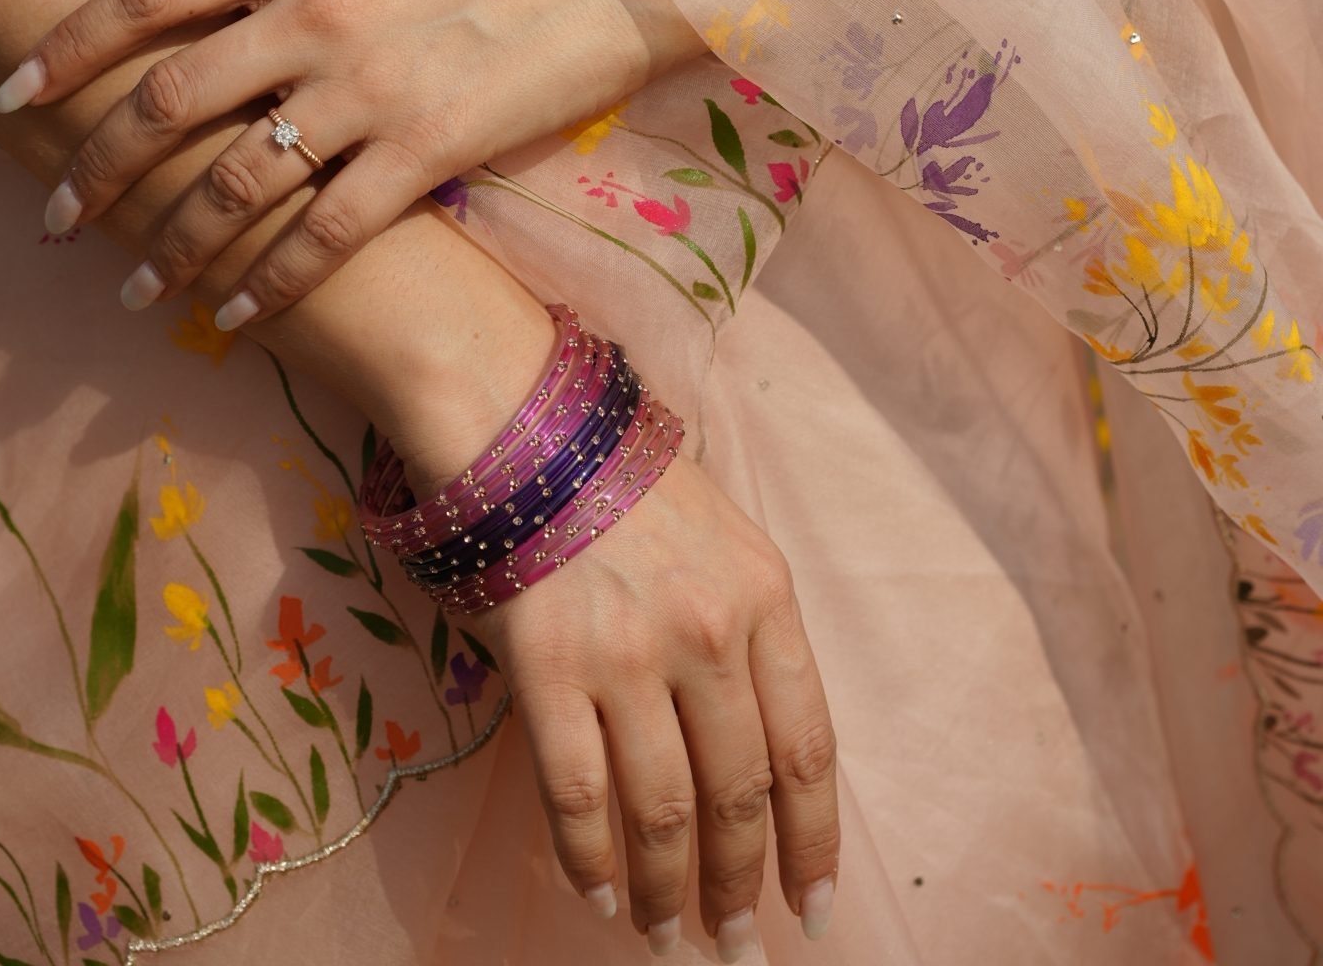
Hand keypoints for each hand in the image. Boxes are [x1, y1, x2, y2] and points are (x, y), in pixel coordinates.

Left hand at [0, 0, 707, 317]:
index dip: (69, 39)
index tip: (8, 88)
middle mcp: (319, 9)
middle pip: (171, 95)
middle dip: (96, 163)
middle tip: (52, 212)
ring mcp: (371, 83)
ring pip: (237, 179)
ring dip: (171, 243)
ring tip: (134, 286)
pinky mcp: (427, 148)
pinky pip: (326, 231)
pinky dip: (271, 280)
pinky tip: (234, 312)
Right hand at [466, 452, 839, 952]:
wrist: (526, 425)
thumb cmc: (628, 484)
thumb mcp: (727, 540)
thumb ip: (751, 636)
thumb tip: (766, 760)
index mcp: (764, 598)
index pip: (807, 751)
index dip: (814, 844)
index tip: (814, 909)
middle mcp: (704, 632)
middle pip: (739, 794)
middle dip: (742, 887)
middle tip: (737, 945)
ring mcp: (623, 654)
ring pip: (661, 811)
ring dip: (667, 890)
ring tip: (668, 936)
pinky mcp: (545, 668)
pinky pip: (577, 794)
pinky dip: (588, 859)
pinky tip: (598, 893)